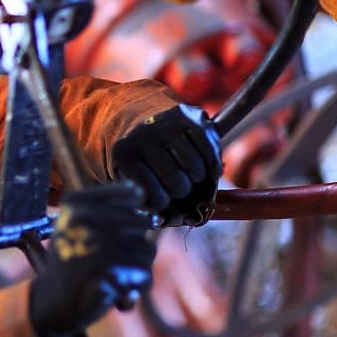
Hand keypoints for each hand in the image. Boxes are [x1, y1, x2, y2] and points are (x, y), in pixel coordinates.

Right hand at [30, 183, 155, 336]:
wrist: (52, 304)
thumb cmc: (71, 264)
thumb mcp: (78, 226)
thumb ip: (105, 207)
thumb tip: (137, 191)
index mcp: (76, 203)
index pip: (130, 193)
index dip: (133, 215)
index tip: (117, 233)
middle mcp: (84, 218)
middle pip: (141, 223)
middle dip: (134, 248)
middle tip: (111, 264)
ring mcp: (97, 243)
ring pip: (146, 249)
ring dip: (135, 270)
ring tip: (112, 278)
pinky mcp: (109, 269)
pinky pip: (143, 273)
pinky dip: (135, 288)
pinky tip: (115, 294)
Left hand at [111, 104, 221, 225]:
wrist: (138, 120)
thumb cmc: (139, 162)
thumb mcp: (132, 180)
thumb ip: (146, 205)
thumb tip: (166, 220)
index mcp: (124, 155)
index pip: (152, 195)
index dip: (162, 203)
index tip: (162, 198)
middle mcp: (143, 136)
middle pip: (177, 183)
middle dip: (181, 191)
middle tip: (178, 186)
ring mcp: (166, 124)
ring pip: (195, 168)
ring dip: (198, 178)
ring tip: (189, 176)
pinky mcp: (189, 116)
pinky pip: (210, 151)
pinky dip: (213, 166)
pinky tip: (207, 169)